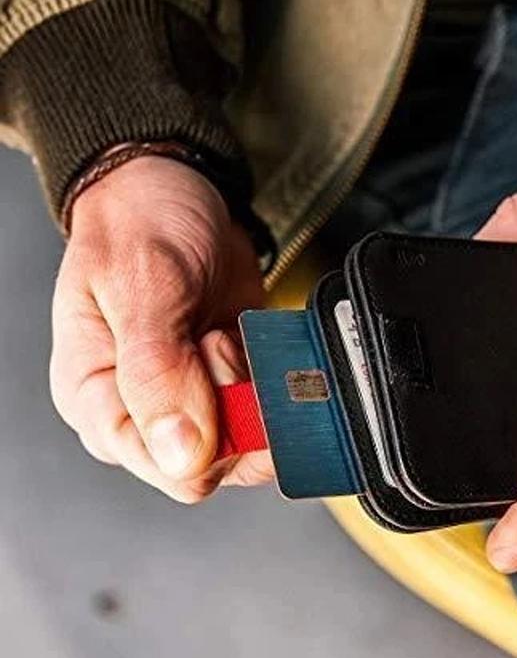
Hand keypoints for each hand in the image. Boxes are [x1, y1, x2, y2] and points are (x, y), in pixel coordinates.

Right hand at [51, 156, 272, 502]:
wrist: (174, 189)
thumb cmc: (139, 224)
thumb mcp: (141, 285)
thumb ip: (157, 372)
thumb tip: (180, 455)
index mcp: (99, 400)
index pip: (166, 467)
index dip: (212, 435)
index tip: (216, 363)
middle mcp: (146, 412)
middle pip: (218, 460)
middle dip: (239, 405)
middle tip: (223, 339)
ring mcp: (194, 399)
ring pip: (252, 439)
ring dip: (259, 388)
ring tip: (231, 331)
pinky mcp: (231, 382)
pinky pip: (271, 407)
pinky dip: (275, 375)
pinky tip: (248, 335)